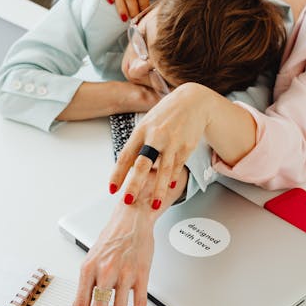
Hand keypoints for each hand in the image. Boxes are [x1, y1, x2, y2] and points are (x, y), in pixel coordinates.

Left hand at [73, 167, 188, 305]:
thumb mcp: (91, 257)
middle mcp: (105, 270)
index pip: (81, 302)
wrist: (132, 219)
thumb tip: (79, 304)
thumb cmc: (112, 238)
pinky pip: (139, 301)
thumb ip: (86, 282)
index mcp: (89, 268)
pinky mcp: (141, 273)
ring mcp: (124, 273)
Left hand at [110, 82, 214, 208]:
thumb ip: (139, 143)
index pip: (125, 156)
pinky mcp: (186, 147)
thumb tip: (129, 164)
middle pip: (142, 164)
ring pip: (163, 170)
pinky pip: (177, 167)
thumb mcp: (148, 123)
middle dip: (134, 184)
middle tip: (129, 199)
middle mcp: (156, 136)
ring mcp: (172, 142)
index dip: (117, 174)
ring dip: (158, 190)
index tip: (112, 189)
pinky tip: (169, 187)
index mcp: (141, 130)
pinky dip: (172, 179)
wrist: (193, 101)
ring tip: (153, 204)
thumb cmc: (166, 113)